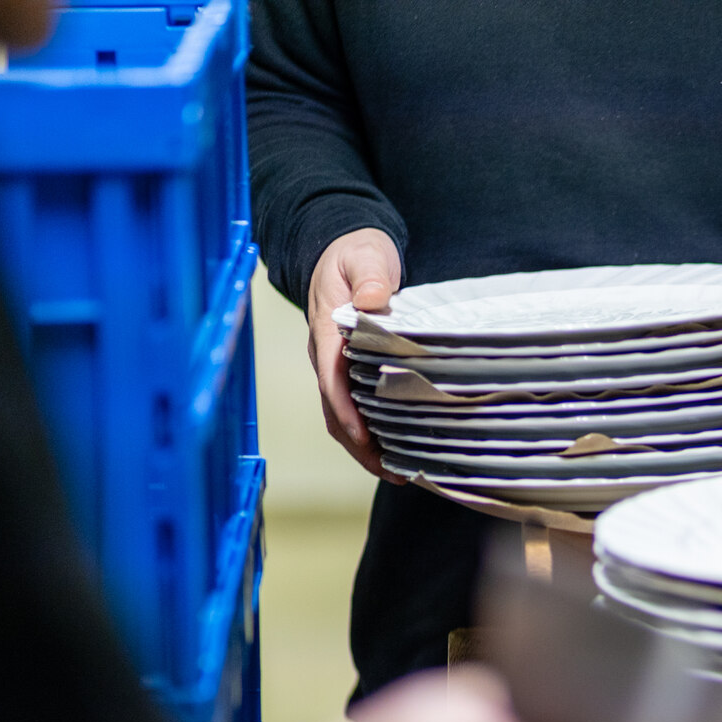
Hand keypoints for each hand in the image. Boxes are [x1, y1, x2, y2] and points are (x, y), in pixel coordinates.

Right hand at [307, 228, 405, 483]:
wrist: (344, 249)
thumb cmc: (355, 253)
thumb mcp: (365, 256)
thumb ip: (370, 277)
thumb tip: (374, 299)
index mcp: (327, 331)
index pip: (331, 379)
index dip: (345, 410)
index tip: (362, 437)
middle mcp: (325, 355)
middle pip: (334, 409)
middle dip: (358, 444)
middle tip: (391, 471)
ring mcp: (335, 365)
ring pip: (342, 414)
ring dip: (364, 446)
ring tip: (396, 472)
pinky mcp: (349, 369)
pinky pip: (354, 406)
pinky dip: (371, 430)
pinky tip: (395, 446)